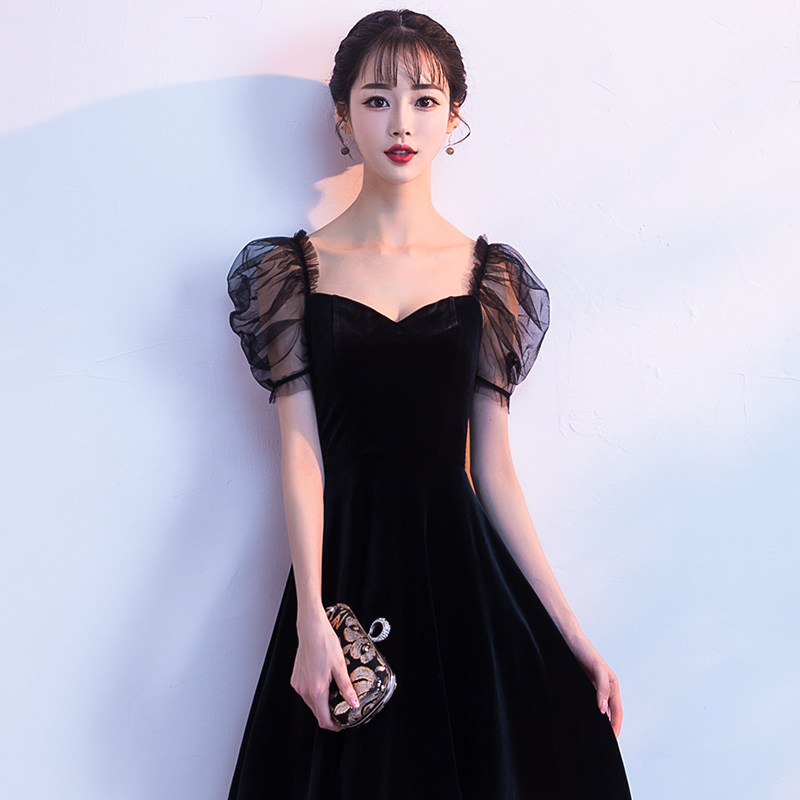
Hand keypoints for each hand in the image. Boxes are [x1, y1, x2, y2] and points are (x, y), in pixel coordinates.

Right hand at [290, 608, 359, 730]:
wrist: (311, 629)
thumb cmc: (325, 644)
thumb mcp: (340, 666)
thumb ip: (346, 688)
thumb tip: (354, 704)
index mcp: (316, 690)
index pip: (323, 720)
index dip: (334, 726)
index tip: (343, 723)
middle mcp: (304, 690)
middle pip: (317, 712)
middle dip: (330, 713)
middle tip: (343, 705)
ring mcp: (298, 685)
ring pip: (311, 702)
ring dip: (322, 702)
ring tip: (335, 690)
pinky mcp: (295, 679)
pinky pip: (305, 692)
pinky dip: (315, 692)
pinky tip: (324, 681)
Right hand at [566, 633, 622, 736]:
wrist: (569, 640)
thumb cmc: (574, 661)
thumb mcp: (582, 683)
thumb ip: (588, 697)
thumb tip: (592, 714)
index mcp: (607, 688)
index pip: (615, 712)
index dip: (614, 727)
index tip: (610, 742)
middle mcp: (610, 682)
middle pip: (618, 709)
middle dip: (615, 725)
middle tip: (610, 740)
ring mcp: (605, 674)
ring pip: (613, 699)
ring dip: (611, 714)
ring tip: (608, 730)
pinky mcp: (599, 665)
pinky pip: (603, 684)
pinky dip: (603, 697)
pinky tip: (600, 708)